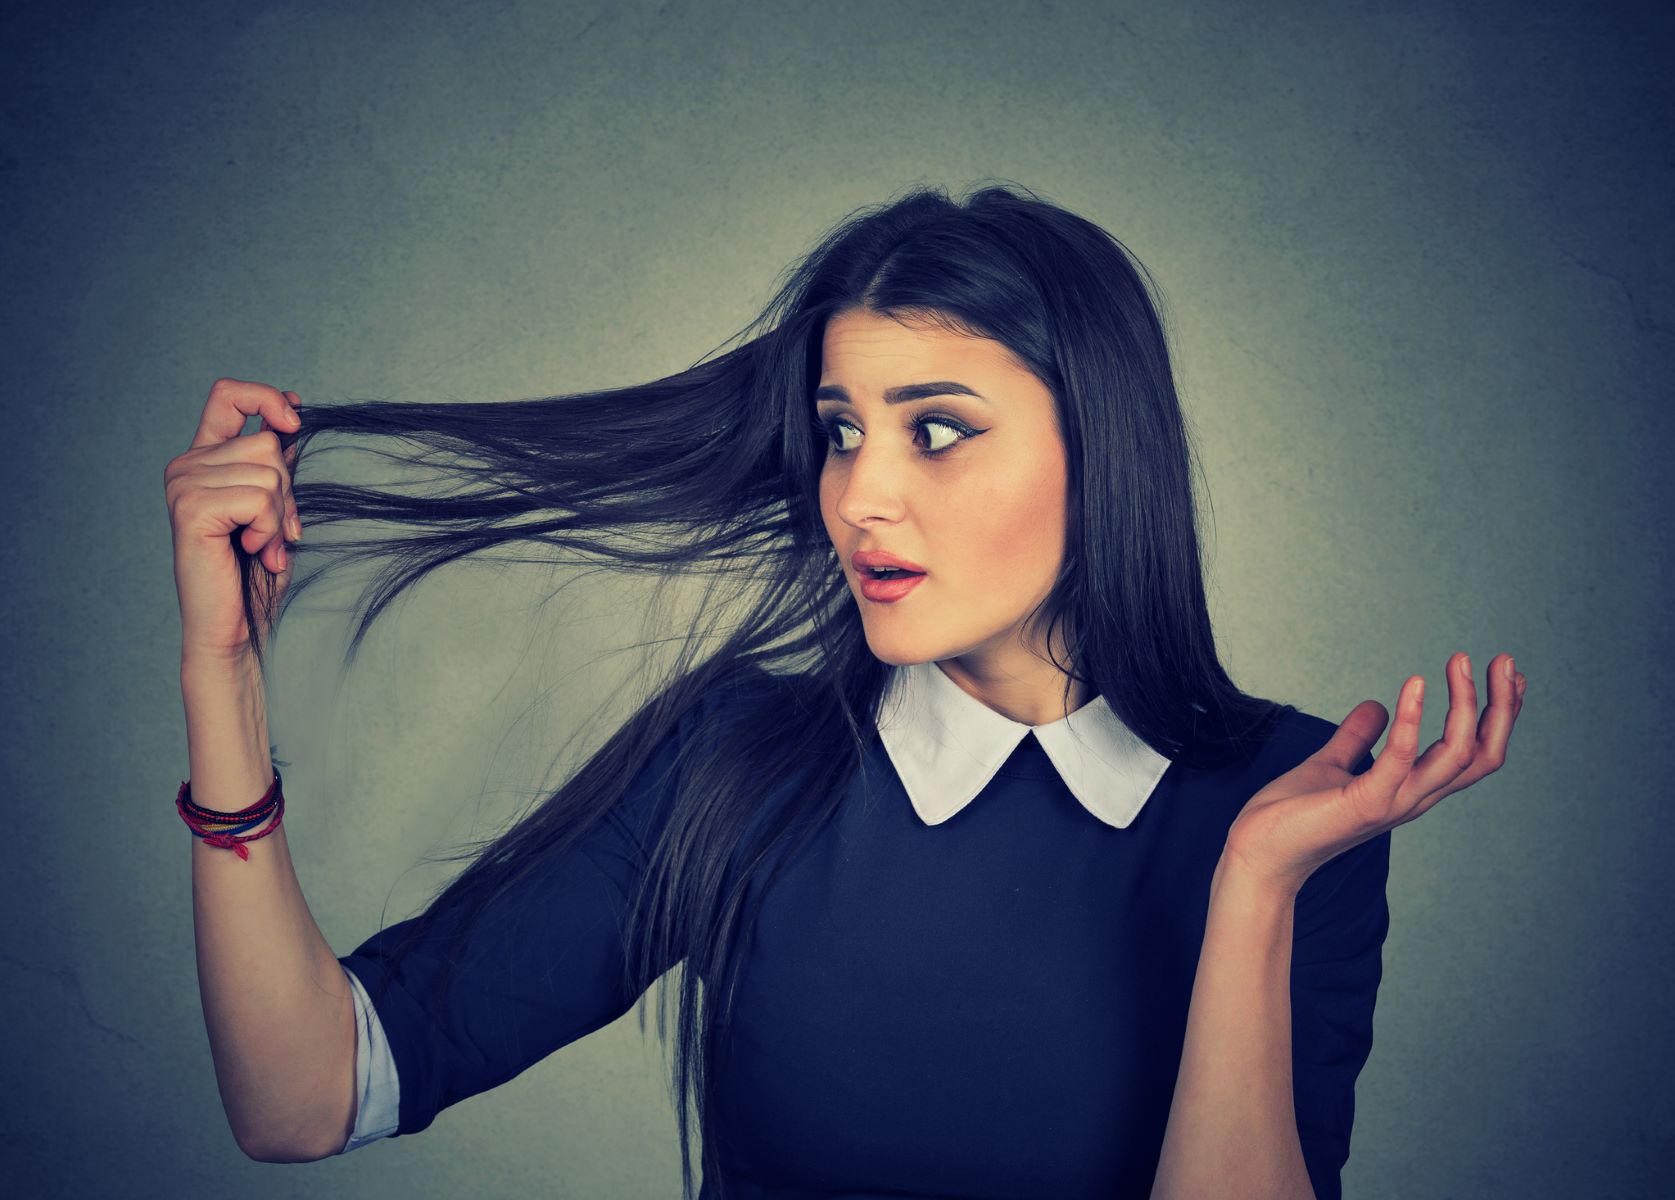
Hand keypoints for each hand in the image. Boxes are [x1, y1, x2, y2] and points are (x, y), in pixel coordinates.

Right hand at [164, 378, 304, 661]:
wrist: (237, 628)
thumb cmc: (256, 572)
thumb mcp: (274, 508)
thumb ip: (275, 465)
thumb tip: (293, 411)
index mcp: (205, 459)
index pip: (228, 395)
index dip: (266, 397)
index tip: (294, 421)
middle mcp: (187, 466)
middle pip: (267, 443)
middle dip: (288, 492)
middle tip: (278, 532)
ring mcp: (184, 485)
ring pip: (268, 472)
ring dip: (280, 516)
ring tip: (263, 546)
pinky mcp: (191, 509)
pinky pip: (258, 498)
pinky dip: (270, 528)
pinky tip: (254, 551)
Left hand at [1223, 652, 1527, 896]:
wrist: (1259, 855)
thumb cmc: (1292, 815)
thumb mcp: (1330, 764)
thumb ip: (1356, 737)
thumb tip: (1376, 705)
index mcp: (1411, 788)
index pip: (1475, 754)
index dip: (1497, 716)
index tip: (1509, 674)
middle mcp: (1414, 797)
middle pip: (1482, 755)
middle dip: (1502, 707)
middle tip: (1505, 660)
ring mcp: (1393, 803)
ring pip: (1457, 755)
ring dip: (1466, 704)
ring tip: (1462, 661)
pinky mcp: (1365, 804)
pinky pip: (1399, 758)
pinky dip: (1411, 720)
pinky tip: (1413, 683)